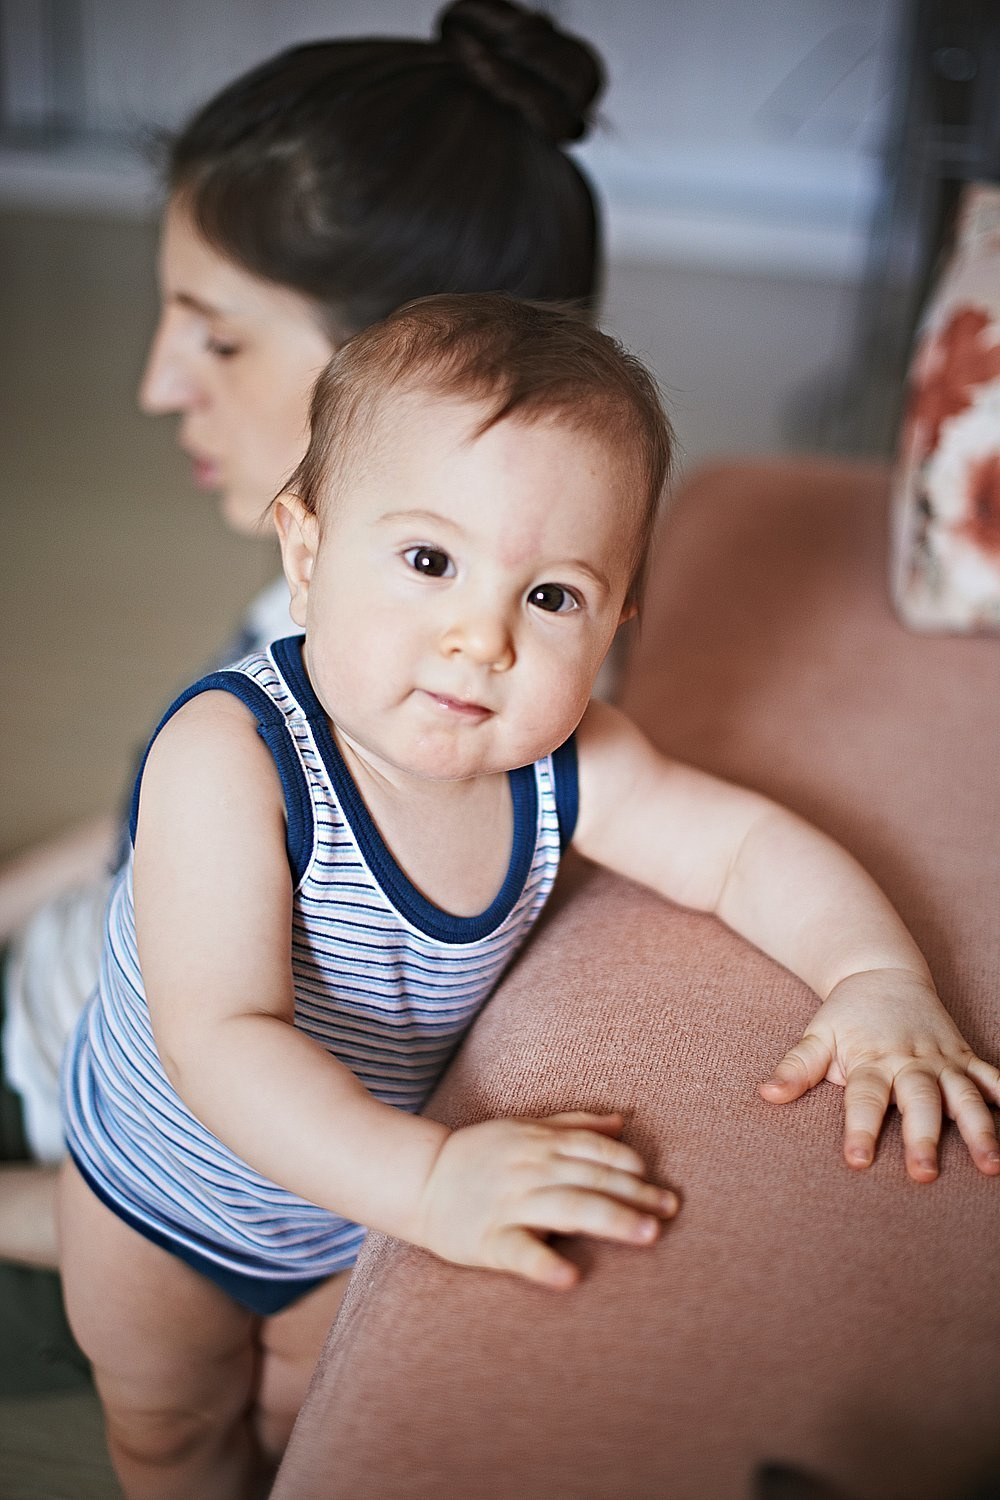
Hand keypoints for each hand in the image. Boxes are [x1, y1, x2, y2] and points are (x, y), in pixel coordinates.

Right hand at [413, 1111, 677, 1288]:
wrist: (419, 1180)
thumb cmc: (480, 1156)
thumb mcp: (523, 1128)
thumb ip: (573, 1125)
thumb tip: (621, 1122)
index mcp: (539, 1143)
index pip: (593, 1150)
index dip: (628, 1165)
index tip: (657, 1183)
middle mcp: (529, 1169)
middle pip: (591, 1179)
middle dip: (634, 1194)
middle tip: (670, 1211)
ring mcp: (510, 1204)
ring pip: (569, 1208)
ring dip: (612, 1219)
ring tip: (648, 1234)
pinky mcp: (489, 1240)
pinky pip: (521, 1252)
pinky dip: (546, 1263)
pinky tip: (571, 1278)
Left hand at [760, 968, 999, 1181]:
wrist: (882, 972)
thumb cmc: (847, 1014)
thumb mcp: (817, 1036)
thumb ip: (797, 1067)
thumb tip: (766, 1094)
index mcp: (870, 1060)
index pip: (863, 1098)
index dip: (859, 1128)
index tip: (858, 1160)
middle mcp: (909, 1061)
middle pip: (917, 1100)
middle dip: (922, 1136)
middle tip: (924, 1172)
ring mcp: (941, 1059)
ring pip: (963, 1095)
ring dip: (979, 1128)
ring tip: (991, 1165)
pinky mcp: (963, 1055)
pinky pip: (990, 1077)